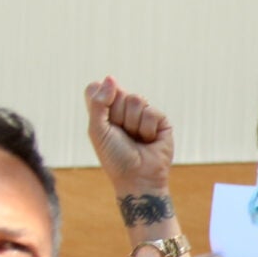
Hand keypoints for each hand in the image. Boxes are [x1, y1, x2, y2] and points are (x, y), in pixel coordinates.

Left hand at [85, 77, 173, 197]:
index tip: (103, 120)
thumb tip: (111, 78)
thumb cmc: (114, 157)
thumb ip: (99, 103)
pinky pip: (151, 112)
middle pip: (118, 92)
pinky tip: (149, 141)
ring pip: (136, 99)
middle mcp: (123, 109)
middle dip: (117, 115)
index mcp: (104, 110)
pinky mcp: (161, 121)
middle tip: (121, 134)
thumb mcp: (97, 129)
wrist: (138, 178)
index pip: (97, 88)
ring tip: (136, 139)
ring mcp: (143, 113)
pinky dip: (147, 129)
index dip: (100, 100)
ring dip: (133, 124)